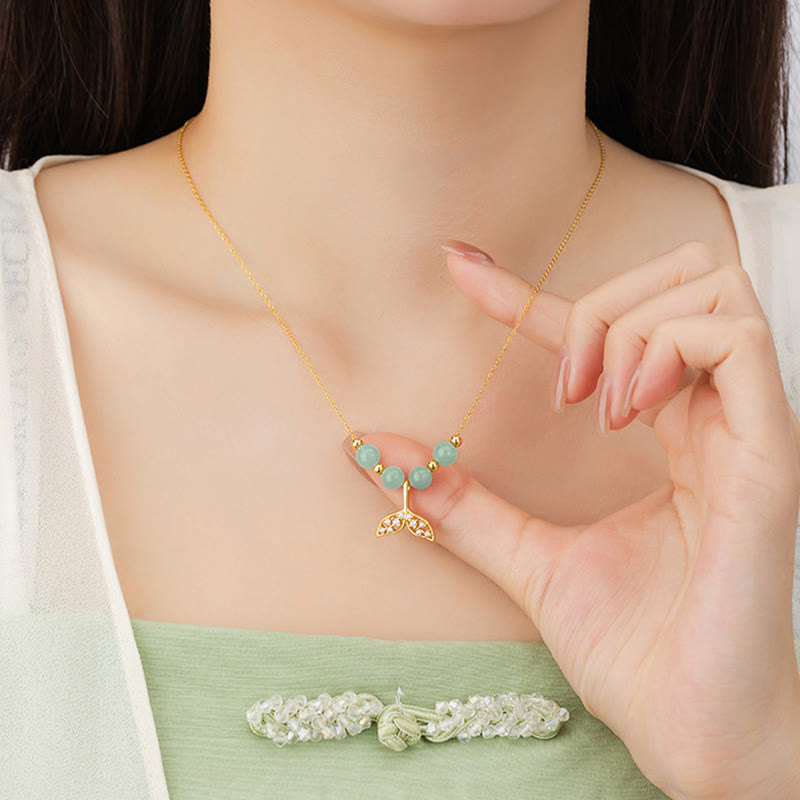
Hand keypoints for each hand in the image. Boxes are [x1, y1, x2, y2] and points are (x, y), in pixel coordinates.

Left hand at [343, 239, 799, 799]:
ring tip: (592, 402)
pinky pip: (738, 341)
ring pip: (712, 292)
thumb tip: (381, 457)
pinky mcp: (768, 456)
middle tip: (564, 383)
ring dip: (629, 325)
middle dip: (605, 302)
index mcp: (673, 435)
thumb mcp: (530, 559)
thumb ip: (465, 506)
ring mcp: (747, 431)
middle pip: (682, 278)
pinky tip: (624, 411)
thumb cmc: (632, 649)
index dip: (527, 290)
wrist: (688, 729)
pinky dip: (665, 350)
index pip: (605, 329)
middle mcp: (715, 420)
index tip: (458, 267)